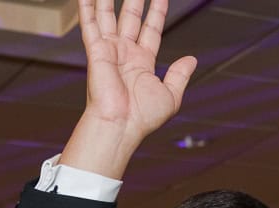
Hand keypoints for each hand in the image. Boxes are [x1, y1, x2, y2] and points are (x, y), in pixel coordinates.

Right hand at [61, 0, 197, 177]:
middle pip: (131, 18)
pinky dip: (87, 9)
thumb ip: (180, 75)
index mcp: (142, 62)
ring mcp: (110, 50)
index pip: (151, 29)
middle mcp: (125, 53)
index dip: (156, 12)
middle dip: (135, 0)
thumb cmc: (143, 117)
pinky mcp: (96, 51)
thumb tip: (192, 59)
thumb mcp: (171, 95)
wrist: (122, 124)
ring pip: (109, 16)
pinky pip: (90, 25)